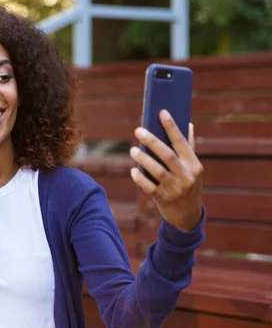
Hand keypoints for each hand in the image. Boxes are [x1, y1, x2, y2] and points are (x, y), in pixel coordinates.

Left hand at [129, 110, 203, 231]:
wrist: (188, 215)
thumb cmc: (187, 184)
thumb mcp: (192, 168)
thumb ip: (189, 148)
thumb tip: (188, 124)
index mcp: (194, 165)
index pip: (182, 142)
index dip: (172, 127)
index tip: (162, 112)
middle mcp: (187, 176)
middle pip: (168, 156)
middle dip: (152, 142)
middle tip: (138, 130)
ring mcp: (176, 189)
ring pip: (158, 171)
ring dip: (144, 159)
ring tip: (132, 150)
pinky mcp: (164, 199)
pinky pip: (150, 187)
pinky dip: (140, 179)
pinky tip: (132, 171)